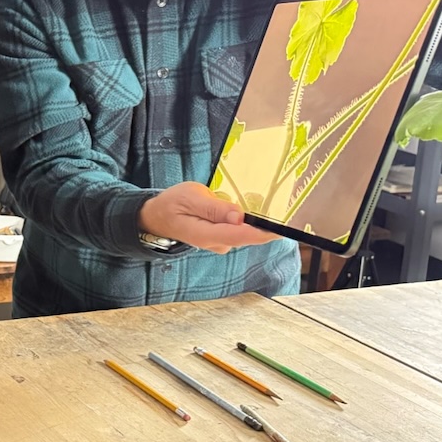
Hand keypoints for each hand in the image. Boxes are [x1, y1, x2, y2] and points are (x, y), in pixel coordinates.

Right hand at [139, 183, 278, 254]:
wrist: (157, 217)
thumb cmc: (172, 204)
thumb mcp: (190, 197)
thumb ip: (214, 207)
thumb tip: (239, 217)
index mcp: (206, 234)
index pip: (240, 236)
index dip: (263, 233)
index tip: (283, 228)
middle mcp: (217, 243)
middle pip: (248, 235)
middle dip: (261, 221)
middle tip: (271, 202)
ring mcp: (221, 243)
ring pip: (245, 232)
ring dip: (253, 219)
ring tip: (251, 201)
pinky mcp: (224, 239)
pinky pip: (240, 230)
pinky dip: (246, 220)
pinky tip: (243, 209)